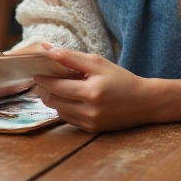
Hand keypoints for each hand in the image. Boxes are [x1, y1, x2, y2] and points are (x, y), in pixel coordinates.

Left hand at [34, 46, 151, 131]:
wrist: (144, 102)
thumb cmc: (121, 79)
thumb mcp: (98, 63)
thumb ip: (71, 57)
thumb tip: (48, 50)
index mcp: (91, 92)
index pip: (55, 86)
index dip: (42, 78)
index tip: (36, 71)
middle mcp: (89, 111)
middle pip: (53, 101)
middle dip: (46, 89)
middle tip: (46, 78)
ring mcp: (90, 123)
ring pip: (58, 111)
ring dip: (54, 99)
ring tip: (60, 87)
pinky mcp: (91, 130)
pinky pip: (68, 119)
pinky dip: (65, 108)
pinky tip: (71, 99)